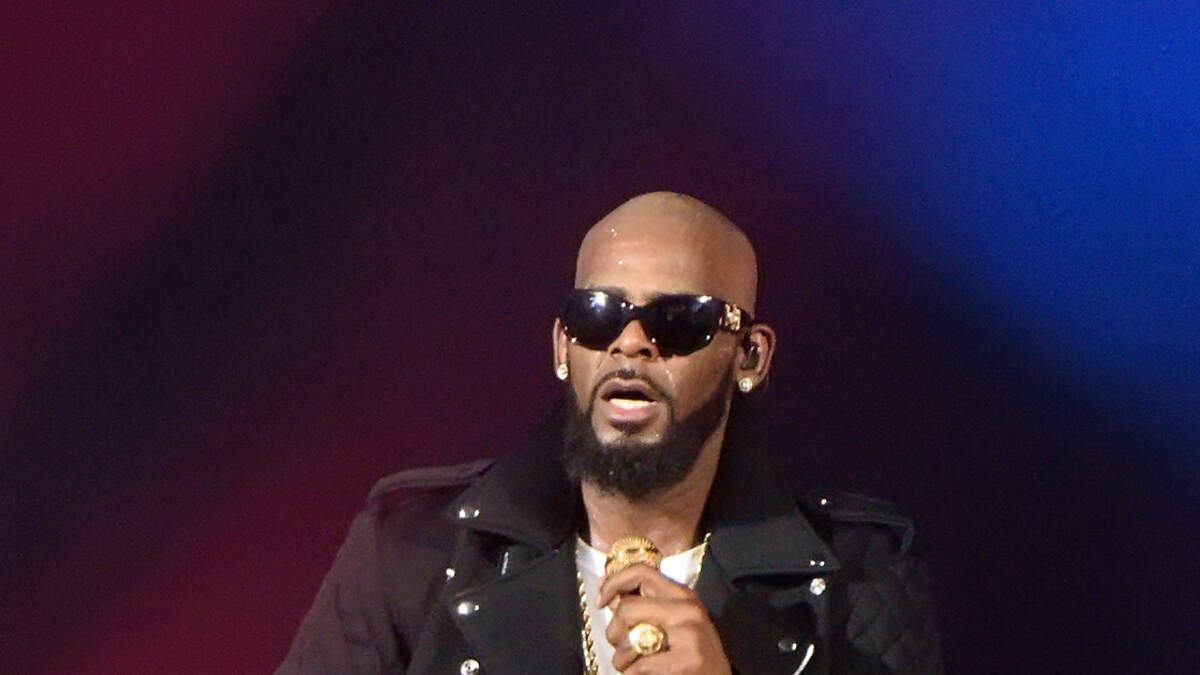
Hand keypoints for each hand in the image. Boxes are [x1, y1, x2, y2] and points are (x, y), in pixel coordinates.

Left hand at [597, 563, 731, 673]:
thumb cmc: (691, 657)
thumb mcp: (675, 624)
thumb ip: (644, 607)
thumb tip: (608, 591)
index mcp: (683, 595)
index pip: (641, 571)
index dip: (613, 582)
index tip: (601, 602)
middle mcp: (688, 609)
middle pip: (627, 608)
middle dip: (613, 632)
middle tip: (619, 646)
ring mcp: (689, 634)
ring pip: (628, 641)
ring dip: (622, 661)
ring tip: (633, 667)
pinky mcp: (686, 661)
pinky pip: (639, 667)